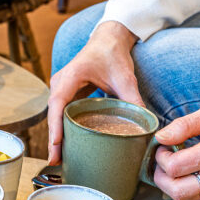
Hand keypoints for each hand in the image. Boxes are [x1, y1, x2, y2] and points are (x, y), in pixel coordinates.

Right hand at [47, 21, 140, 164]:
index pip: (58, 105)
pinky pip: (60, 112)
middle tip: (56, 160)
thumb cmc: (113, 54)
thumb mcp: (125, 78)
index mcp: (70, 77)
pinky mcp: (66, 93)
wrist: (109, 38)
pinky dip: (61, 127)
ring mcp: (61, 88)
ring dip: (55, 135)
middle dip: (53, 138)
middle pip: (53, 114)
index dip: (55, 127)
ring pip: (55, 115)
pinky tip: (65, 143)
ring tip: (58, 157)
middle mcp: (60, 83)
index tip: (56, 146)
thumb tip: (147, 125)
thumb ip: (134, 101)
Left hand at [152, 105, 199, 199]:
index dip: (160, 158)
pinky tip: (187, 176)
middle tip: (162, 162)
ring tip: (173, 169)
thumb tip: (160, 138)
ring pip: (186, 198)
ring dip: (171, 186)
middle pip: (177, 190)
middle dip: (161, 177)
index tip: (163, 148)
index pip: (174, 167)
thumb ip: (183, 126)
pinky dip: (186, 190)